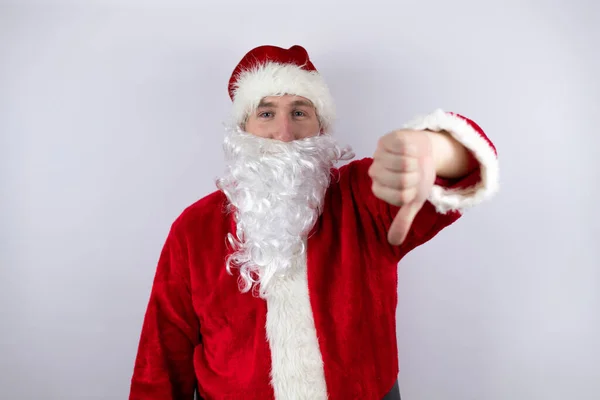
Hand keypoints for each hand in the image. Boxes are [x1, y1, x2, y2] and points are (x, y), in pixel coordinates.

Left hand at [368, 129, 435, 244]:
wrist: (423, 152)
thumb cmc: (416, 176)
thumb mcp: (412, 201)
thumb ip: (402, 221)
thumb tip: (394, 242)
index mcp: (379, 189)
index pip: (401, 196)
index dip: (413, 190)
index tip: (413, 185)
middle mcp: (374, 172)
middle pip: (402, 180)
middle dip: (415, 176)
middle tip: (414, 171)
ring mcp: (378, 154)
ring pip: (403, 163)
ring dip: (415, 162)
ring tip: (413, 160)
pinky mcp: (387, 139)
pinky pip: (404, 148)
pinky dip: (414, 150)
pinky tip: (411, 150)